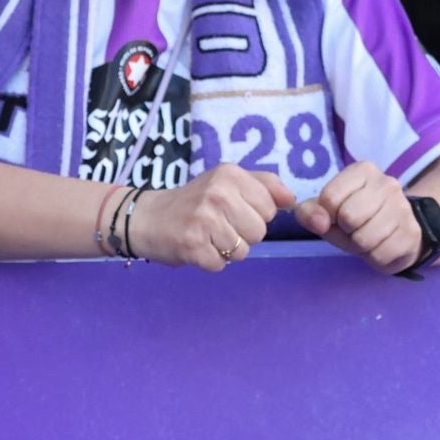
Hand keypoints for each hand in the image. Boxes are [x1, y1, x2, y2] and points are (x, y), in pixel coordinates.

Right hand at [126, 163, 296, 268]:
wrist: (147, 217)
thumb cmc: (194, 201)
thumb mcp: (226, 181)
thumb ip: (264, 185)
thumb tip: (292, 201)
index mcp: (230, 174)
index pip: (270, 208)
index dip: (255, 215)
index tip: (234, 211)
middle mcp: (218, 194)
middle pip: (259, 232)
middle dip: (243, 234)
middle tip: (219, 226)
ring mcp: (204, 220)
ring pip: (243, 252)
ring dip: (227, 250)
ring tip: (208, 236)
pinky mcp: (192, 246)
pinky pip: (221, 265)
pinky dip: (210, 261)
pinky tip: (197, 247)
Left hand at [298, 158, 428, 270]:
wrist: (396, 233)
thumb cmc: (356, 219)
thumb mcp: (328, 212)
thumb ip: (310, 212)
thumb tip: (319, 222)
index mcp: (363, 170)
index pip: (330, 197)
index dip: (328, 215)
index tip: (338, 215)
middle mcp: (387, 183)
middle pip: (348, 217)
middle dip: (346, 231)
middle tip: (354, 229)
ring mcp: (403, 207)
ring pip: (364, 239)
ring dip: (360, 246)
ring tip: (367, 238)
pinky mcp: (412, 233)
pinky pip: (379, 255)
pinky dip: (374, 257)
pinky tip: (381, 246)